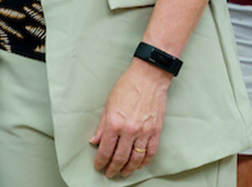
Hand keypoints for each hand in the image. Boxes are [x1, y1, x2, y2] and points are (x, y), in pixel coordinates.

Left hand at [89, 59, 171, 177]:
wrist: (148, 78)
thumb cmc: (127, 87)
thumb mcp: (108, 104)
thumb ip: (102, 126)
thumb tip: (95, 141)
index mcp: (115, 123)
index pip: (106, 149)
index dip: (101, 161)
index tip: (99, 166)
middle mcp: (129, 130)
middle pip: (120, 158)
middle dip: (113, 168)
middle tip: (110, 173)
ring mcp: (144, 132)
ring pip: (136, 159)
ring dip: (129, 169)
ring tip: (123, 172)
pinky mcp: (156, 131)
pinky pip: (151, 152)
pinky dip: (144, 162)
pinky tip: (139, 165)